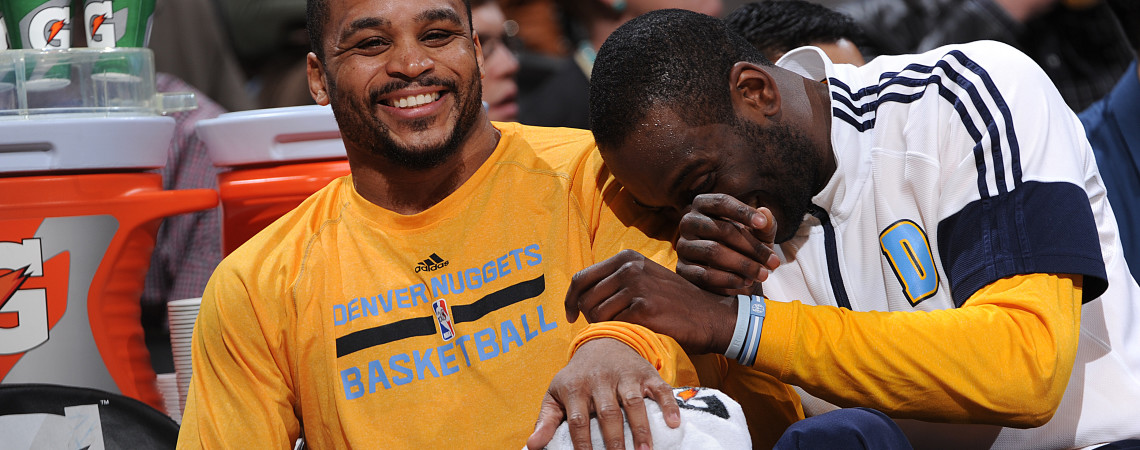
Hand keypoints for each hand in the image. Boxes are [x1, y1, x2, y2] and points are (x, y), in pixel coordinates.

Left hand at [527, 338, 680, 449]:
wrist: (602, 342)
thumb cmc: (577, 377)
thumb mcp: (556, 394)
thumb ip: (546, 420)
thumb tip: (533, 446)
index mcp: (576, 387)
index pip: (578, 420)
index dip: (582, 443)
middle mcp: (600, 380)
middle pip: (608, 413)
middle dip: (614, 440)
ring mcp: (625, 375)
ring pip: (634, 402)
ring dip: (641, 428)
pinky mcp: (646, 373)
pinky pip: (659, 389)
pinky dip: (667, 405)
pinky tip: (673, 424)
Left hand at [565, 249, 735, 353]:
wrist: (710, 316)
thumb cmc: (674, 302)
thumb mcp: (645, 278)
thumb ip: (615, 279)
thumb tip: (578, 295)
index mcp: (626, 257)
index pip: (581, 277)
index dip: (570, 299)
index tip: (570, 314)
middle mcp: (629, 267)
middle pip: (584, 298)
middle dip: (588, 317)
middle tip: (605, 327)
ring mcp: (636, 286)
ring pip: (595, 313)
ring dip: (604, 327)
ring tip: (624, 329)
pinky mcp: (643, 309)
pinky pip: (612, 325)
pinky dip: (619, 333)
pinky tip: (635, 332)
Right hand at [676, 194, 778, 294]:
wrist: (727, 273)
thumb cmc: (744, 246)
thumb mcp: (758, 234)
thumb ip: (765, 224)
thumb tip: (765, 213)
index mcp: (704, 205)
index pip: (721, 202)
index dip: (742, 211)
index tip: (762, 224)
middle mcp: (688, 222)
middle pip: (721, 229)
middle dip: (751, 247)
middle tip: (774, 262)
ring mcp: (682, 246)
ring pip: (713, 252)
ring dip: (743, 265)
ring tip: (763, 274)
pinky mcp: (682, 269)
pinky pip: (704, 274)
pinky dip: (728, 280)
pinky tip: (745, 283)